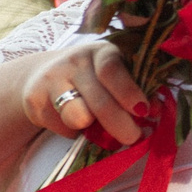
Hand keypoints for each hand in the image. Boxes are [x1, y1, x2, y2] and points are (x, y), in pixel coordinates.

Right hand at [17, 39, 148, 145]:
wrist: (41, 75)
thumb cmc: (93, 78)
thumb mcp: (115, 76)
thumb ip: (135, 91)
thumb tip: (157, 111)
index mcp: (101, 53)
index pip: (112, 69)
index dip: (129, 92)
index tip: (143, 111)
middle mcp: (74, 62)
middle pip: (99, 100)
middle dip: (120, 124)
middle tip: (132, 138)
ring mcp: (51, 80)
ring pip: (77, 117)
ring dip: (93, 130)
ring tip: (97, 126)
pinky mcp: (34, 100)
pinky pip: (63, 128)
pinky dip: (74, 132)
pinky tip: (74, 121)